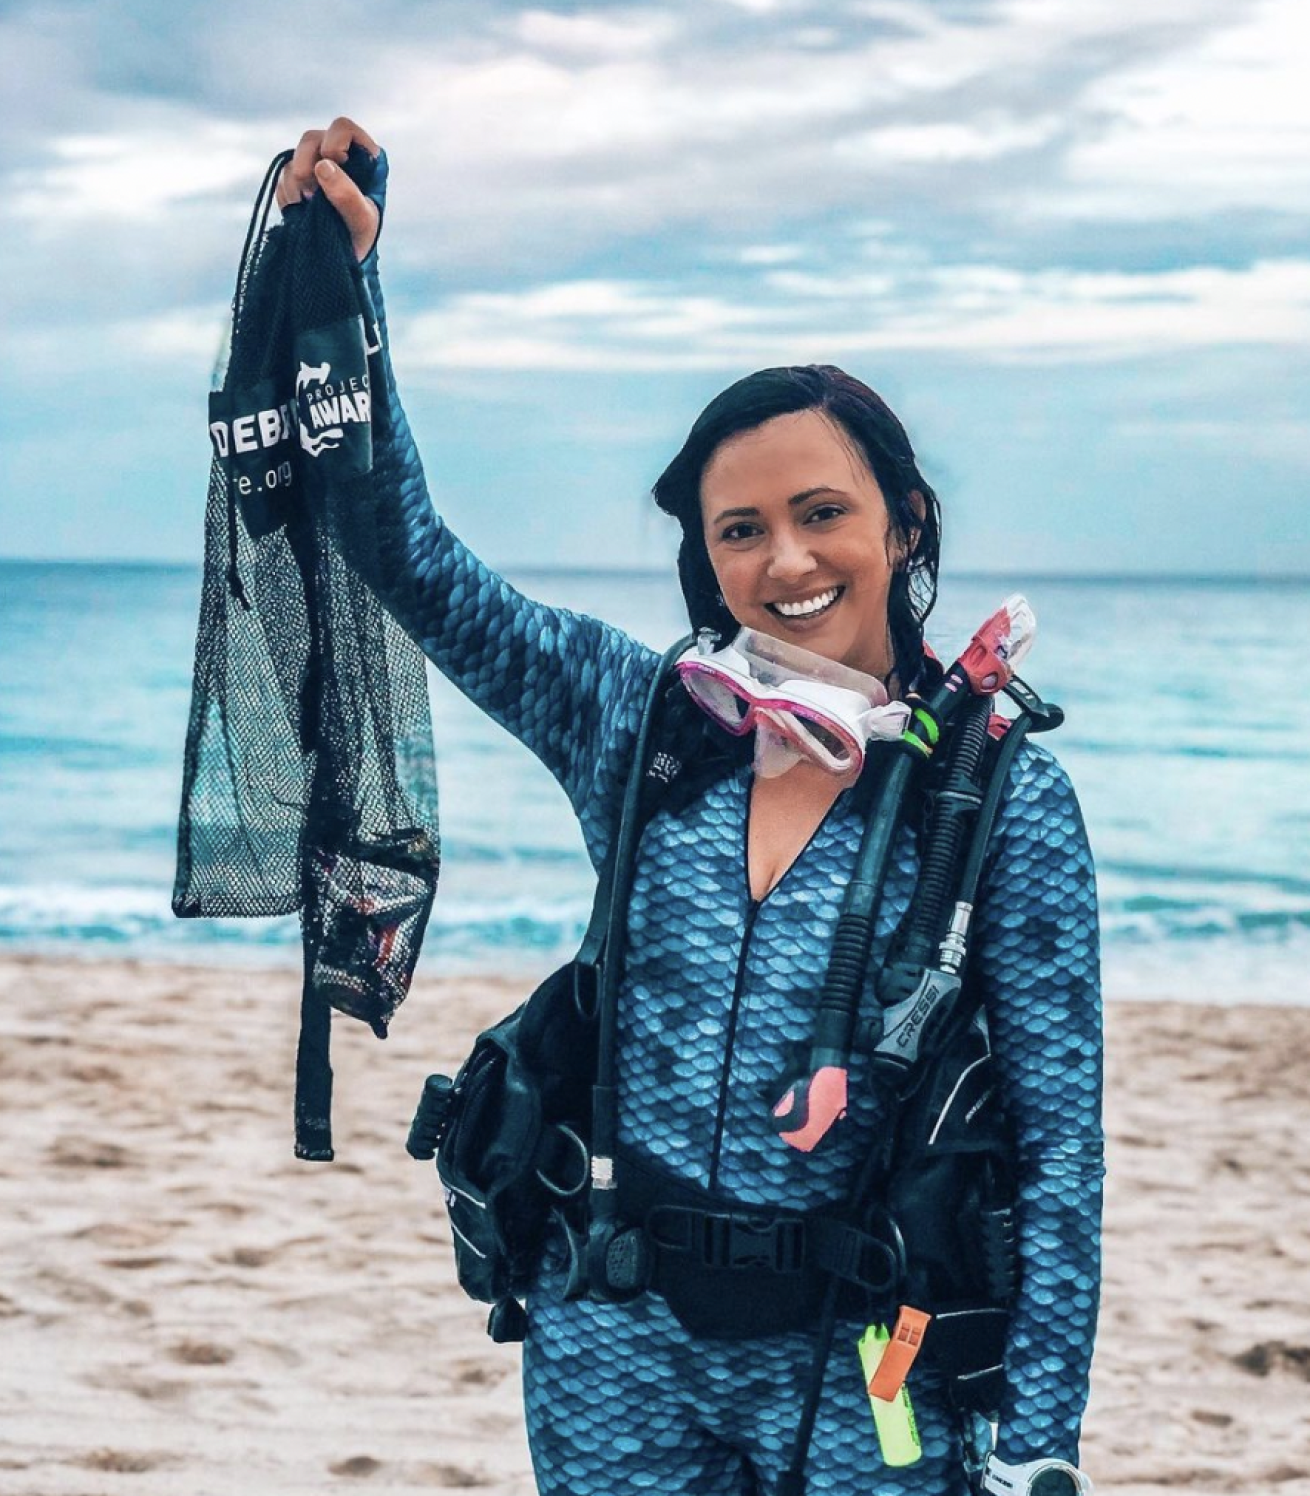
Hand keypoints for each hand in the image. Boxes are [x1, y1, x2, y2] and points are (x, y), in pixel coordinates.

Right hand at [275, 116, 380, 261]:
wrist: (343, 255)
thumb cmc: (361, 234)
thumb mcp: (362, 219)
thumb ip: (347, 194)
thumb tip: (323, 165)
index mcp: (361, 155)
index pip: (342, 127)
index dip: (334, 143)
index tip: (335, 166)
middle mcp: (336, 154)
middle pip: (310, 138)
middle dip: (306, 164)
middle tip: (311, 193)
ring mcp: (314, 166)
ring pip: (293, 158)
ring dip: (296, 183)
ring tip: (308, 205)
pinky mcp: (297, 180)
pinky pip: (283, 177)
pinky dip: (288, 195)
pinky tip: (300, 210)